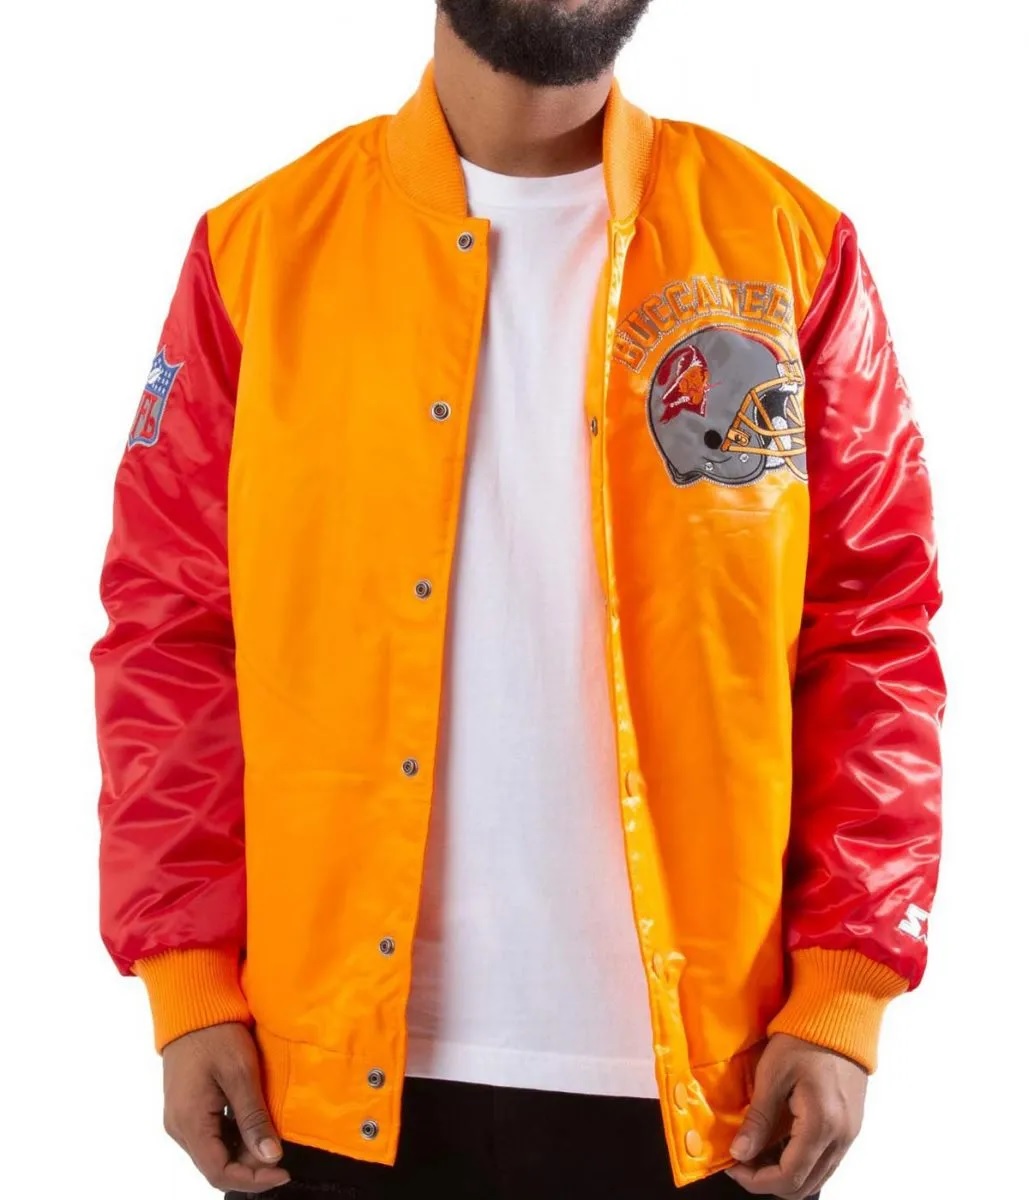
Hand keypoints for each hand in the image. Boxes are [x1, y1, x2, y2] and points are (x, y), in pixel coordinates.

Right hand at [162, 1022, 290, 1193]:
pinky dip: (233, 1139)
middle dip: (250, 1168)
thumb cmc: (216, 1034)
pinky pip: (209, 1136)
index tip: (283, 1172)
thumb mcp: (241, 1073)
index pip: (219, 1172)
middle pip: (215, 1166)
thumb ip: (253, 1118)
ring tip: (271, 1140)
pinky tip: (254, 1127)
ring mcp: (180, 1119)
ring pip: (213, 1152)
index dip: (253, 1180)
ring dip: (242, 1154)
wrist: (192, 1007)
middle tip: (282, 1158)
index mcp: (189, 1123)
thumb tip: (270, 1158)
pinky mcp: (186, 1109)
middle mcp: (179, 1128)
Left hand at [726, 1033, 866, 1197]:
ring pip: (816, 1177)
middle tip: (742, 1161)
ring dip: (785, 1174)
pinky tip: (778, 1143)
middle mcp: (841, 1139)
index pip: (789, 1177)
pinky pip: (824, 1160)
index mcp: (821, 1126)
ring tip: (756, 1152)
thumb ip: (759, 1118)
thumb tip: (740, 1153)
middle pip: (804, 1186)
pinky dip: (800, 1162)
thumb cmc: (805, 1039)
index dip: (756, 1181)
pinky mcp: (849, 1127)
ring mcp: (848, 1135)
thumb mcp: (773, 1074)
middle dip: (768, 1181)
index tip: (733, 1166)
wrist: (840, 1017)